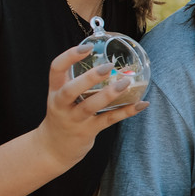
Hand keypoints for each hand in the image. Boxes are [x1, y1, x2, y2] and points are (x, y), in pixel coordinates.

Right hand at [34, 44, 147, 170]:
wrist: (53, 148)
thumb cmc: (64, 115)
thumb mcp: (63, 97)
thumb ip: (81, 83)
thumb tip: (116, 66)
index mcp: (55, 91)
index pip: (56, 69)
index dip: (69, 56)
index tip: (87, 47)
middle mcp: (61, 105)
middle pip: (70, 90)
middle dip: (89, 78)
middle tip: (108, 67)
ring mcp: (74, 120)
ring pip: (90, 107)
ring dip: (109, 94)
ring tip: (126, 83)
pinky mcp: (87, 131)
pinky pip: (108, 120)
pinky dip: (126, 112)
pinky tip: (141, 104)